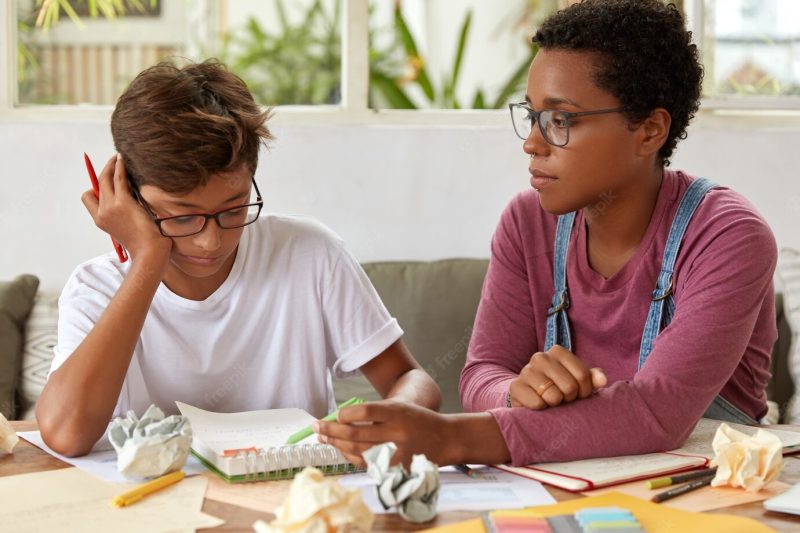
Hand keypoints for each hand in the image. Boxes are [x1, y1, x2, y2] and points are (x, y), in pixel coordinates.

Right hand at [81, 154, 171, 265]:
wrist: (150, 253)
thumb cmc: (145, 244)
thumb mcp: (127, 229)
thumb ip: (122, 215)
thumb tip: (129, 199)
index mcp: (101, 221)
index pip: (88, 198)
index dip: (96, 187)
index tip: (107, 180)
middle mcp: (102, 213)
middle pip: (97, 185)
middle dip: (103, 171)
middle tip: (113, 161)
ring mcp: (110, 207)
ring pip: (105, 179)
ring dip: (110, 165)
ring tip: (118, 157)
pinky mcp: (123, 203)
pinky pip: (118, 179)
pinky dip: (119, 167)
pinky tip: (123, 160)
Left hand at [314, 400, 451, 468]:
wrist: (446, 438)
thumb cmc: (418, 420)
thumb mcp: (400, 407)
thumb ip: (373, 413)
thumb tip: (340, 419)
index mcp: (398, 412)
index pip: (365, 410)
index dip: (346, 414)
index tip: (336, 415)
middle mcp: (397, 432)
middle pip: (356, 433)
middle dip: (331, 431)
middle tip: (316, 426)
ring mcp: (396, 452)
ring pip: (357, 450)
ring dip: (336, 444)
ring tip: (323, 438)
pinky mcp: (396, 467)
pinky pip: (366, 463)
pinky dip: (350, 456)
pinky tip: (340, 449)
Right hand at [508, 345, 606, 409]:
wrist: (529, 395)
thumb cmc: (558, 386)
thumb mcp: (577, 380)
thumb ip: (592, 378)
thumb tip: (603, 380)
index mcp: (557, 351)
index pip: (583, 375)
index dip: (585, 391)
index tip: (578, 394)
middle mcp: (540, 357)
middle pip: (570, 387)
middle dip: (570, 399)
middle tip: (563, 398)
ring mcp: (526, 371)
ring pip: (554, 396)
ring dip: (556, 405)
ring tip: (550, 400)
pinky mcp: (516, 387)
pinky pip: (538, 404)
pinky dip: (542, 409)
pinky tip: (538, 404)